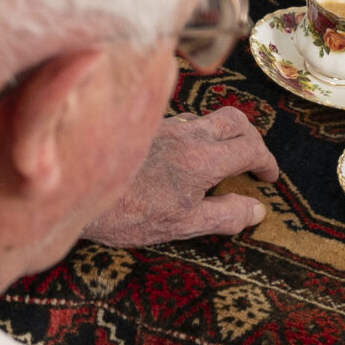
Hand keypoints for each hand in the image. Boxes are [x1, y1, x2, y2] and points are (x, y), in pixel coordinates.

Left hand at [83, 107, 280, 245]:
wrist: (75, 190)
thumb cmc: (128, 213)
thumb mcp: (183, 226)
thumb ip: (225, 215)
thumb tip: (257, 210)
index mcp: (204, 160)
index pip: (251, 149)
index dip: (266, 162)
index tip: (269, 178)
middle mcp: (188, 135)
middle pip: (236, 121)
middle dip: (251, 138)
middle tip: (253, 160)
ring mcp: (164, 128)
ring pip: (206, 119)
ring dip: (221, 135)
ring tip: (218, 160)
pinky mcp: (144, 129)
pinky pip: (180, 123)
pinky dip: (194, 135)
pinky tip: (181, 157)